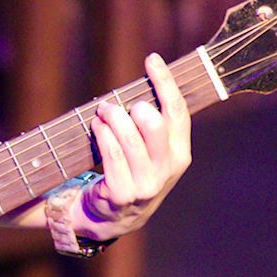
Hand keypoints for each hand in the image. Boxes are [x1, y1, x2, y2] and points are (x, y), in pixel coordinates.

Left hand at [80, 53, 191, 240]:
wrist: (113, 216)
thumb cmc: (131, 172)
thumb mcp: (151, 151)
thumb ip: (153, 123)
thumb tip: (147, 79)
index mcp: (180, 154)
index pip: (177, 112)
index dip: (165, 82)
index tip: (152, 59)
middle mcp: (167, 169)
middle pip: (155, 124)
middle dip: (133, 107)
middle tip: (113, 105)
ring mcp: (146, 184)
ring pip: (130, 138)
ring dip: (112, 118)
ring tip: (102, 112)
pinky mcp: (122, 194)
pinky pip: (112, 155)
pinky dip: (103, 134)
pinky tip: (97, 126)